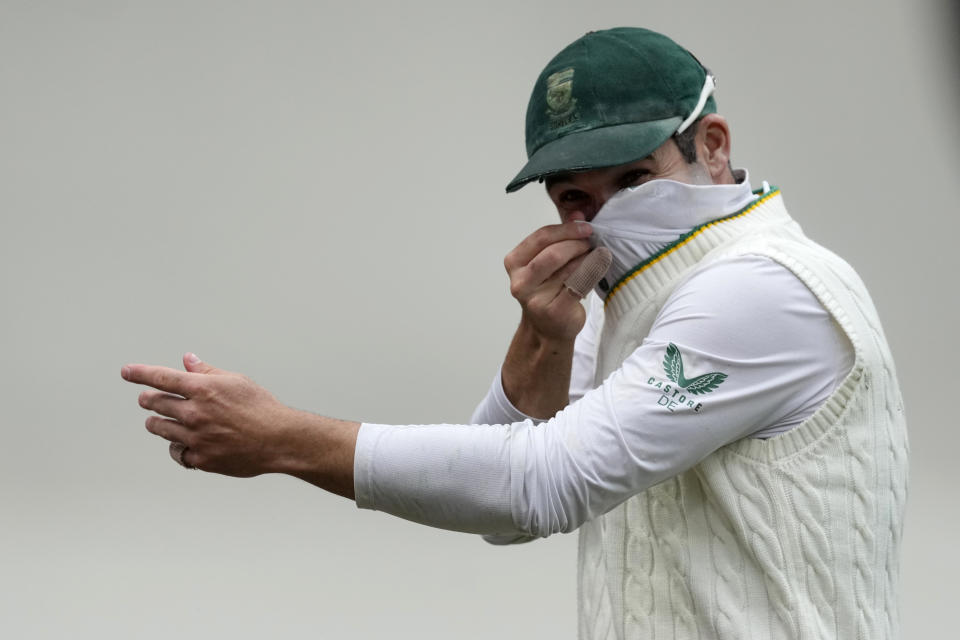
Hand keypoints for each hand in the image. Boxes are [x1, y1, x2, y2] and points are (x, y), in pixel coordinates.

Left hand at [121, 353, 294, 475]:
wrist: (279, 439)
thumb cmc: (261, 408)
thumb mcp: (237, 381)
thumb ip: (208, 372)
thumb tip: (188, 361)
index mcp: (203, 389)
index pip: (161, 378)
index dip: (140, 373)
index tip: (126, 371)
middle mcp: (195, 413)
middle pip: (155, 403)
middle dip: (148, 399)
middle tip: (146, 399)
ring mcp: (195, 438)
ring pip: (160, 428)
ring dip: (156, 422)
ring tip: (156, 421)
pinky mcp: (201, 458)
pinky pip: (176, 452)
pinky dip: (176, 446)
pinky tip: (180, 443)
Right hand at [504, 220, 593, 340]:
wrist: (547, 329)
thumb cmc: (548, 290)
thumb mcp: (548, 260)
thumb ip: (560, 236)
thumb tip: (577, 214)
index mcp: (514, 262)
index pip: (541, 238)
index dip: (566, 229)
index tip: (585, 226)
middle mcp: (520, 281)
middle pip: (552, 253)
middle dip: (576, 243)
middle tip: (591, 240)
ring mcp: (535, 299)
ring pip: (568, 269)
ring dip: (586, 257)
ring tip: (594, 254)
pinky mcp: (554, 311)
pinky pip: (579, 285)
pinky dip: (592, 272)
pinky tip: (600, 265)